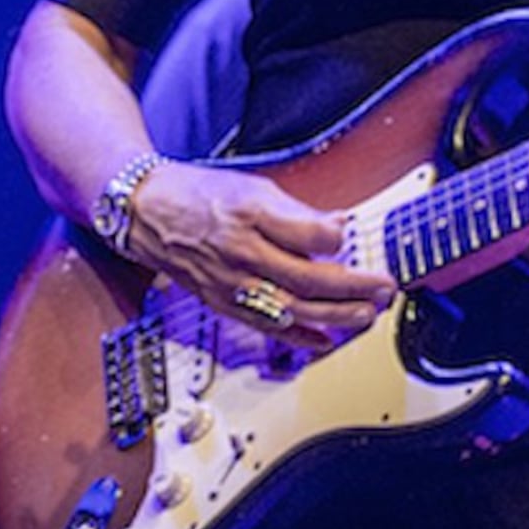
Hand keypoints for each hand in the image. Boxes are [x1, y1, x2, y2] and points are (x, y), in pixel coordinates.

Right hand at [124, 158, 396, 355]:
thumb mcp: (250, 187)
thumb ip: (296, 211)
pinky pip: (265, 326)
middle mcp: (241, 252)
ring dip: (337, 316)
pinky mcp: (221, 302)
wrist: (144, 212)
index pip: (310, 235)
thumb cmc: (198, 195)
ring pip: (292, 309)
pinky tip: (325, 340)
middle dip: (354, 287)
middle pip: (308, 279)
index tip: (354, 235)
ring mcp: (231, 283)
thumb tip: (339, 225)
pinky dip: (298, 337)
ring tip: (367, 315)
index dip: (339, 238)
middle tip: (384, 287)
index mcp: (250, 215)